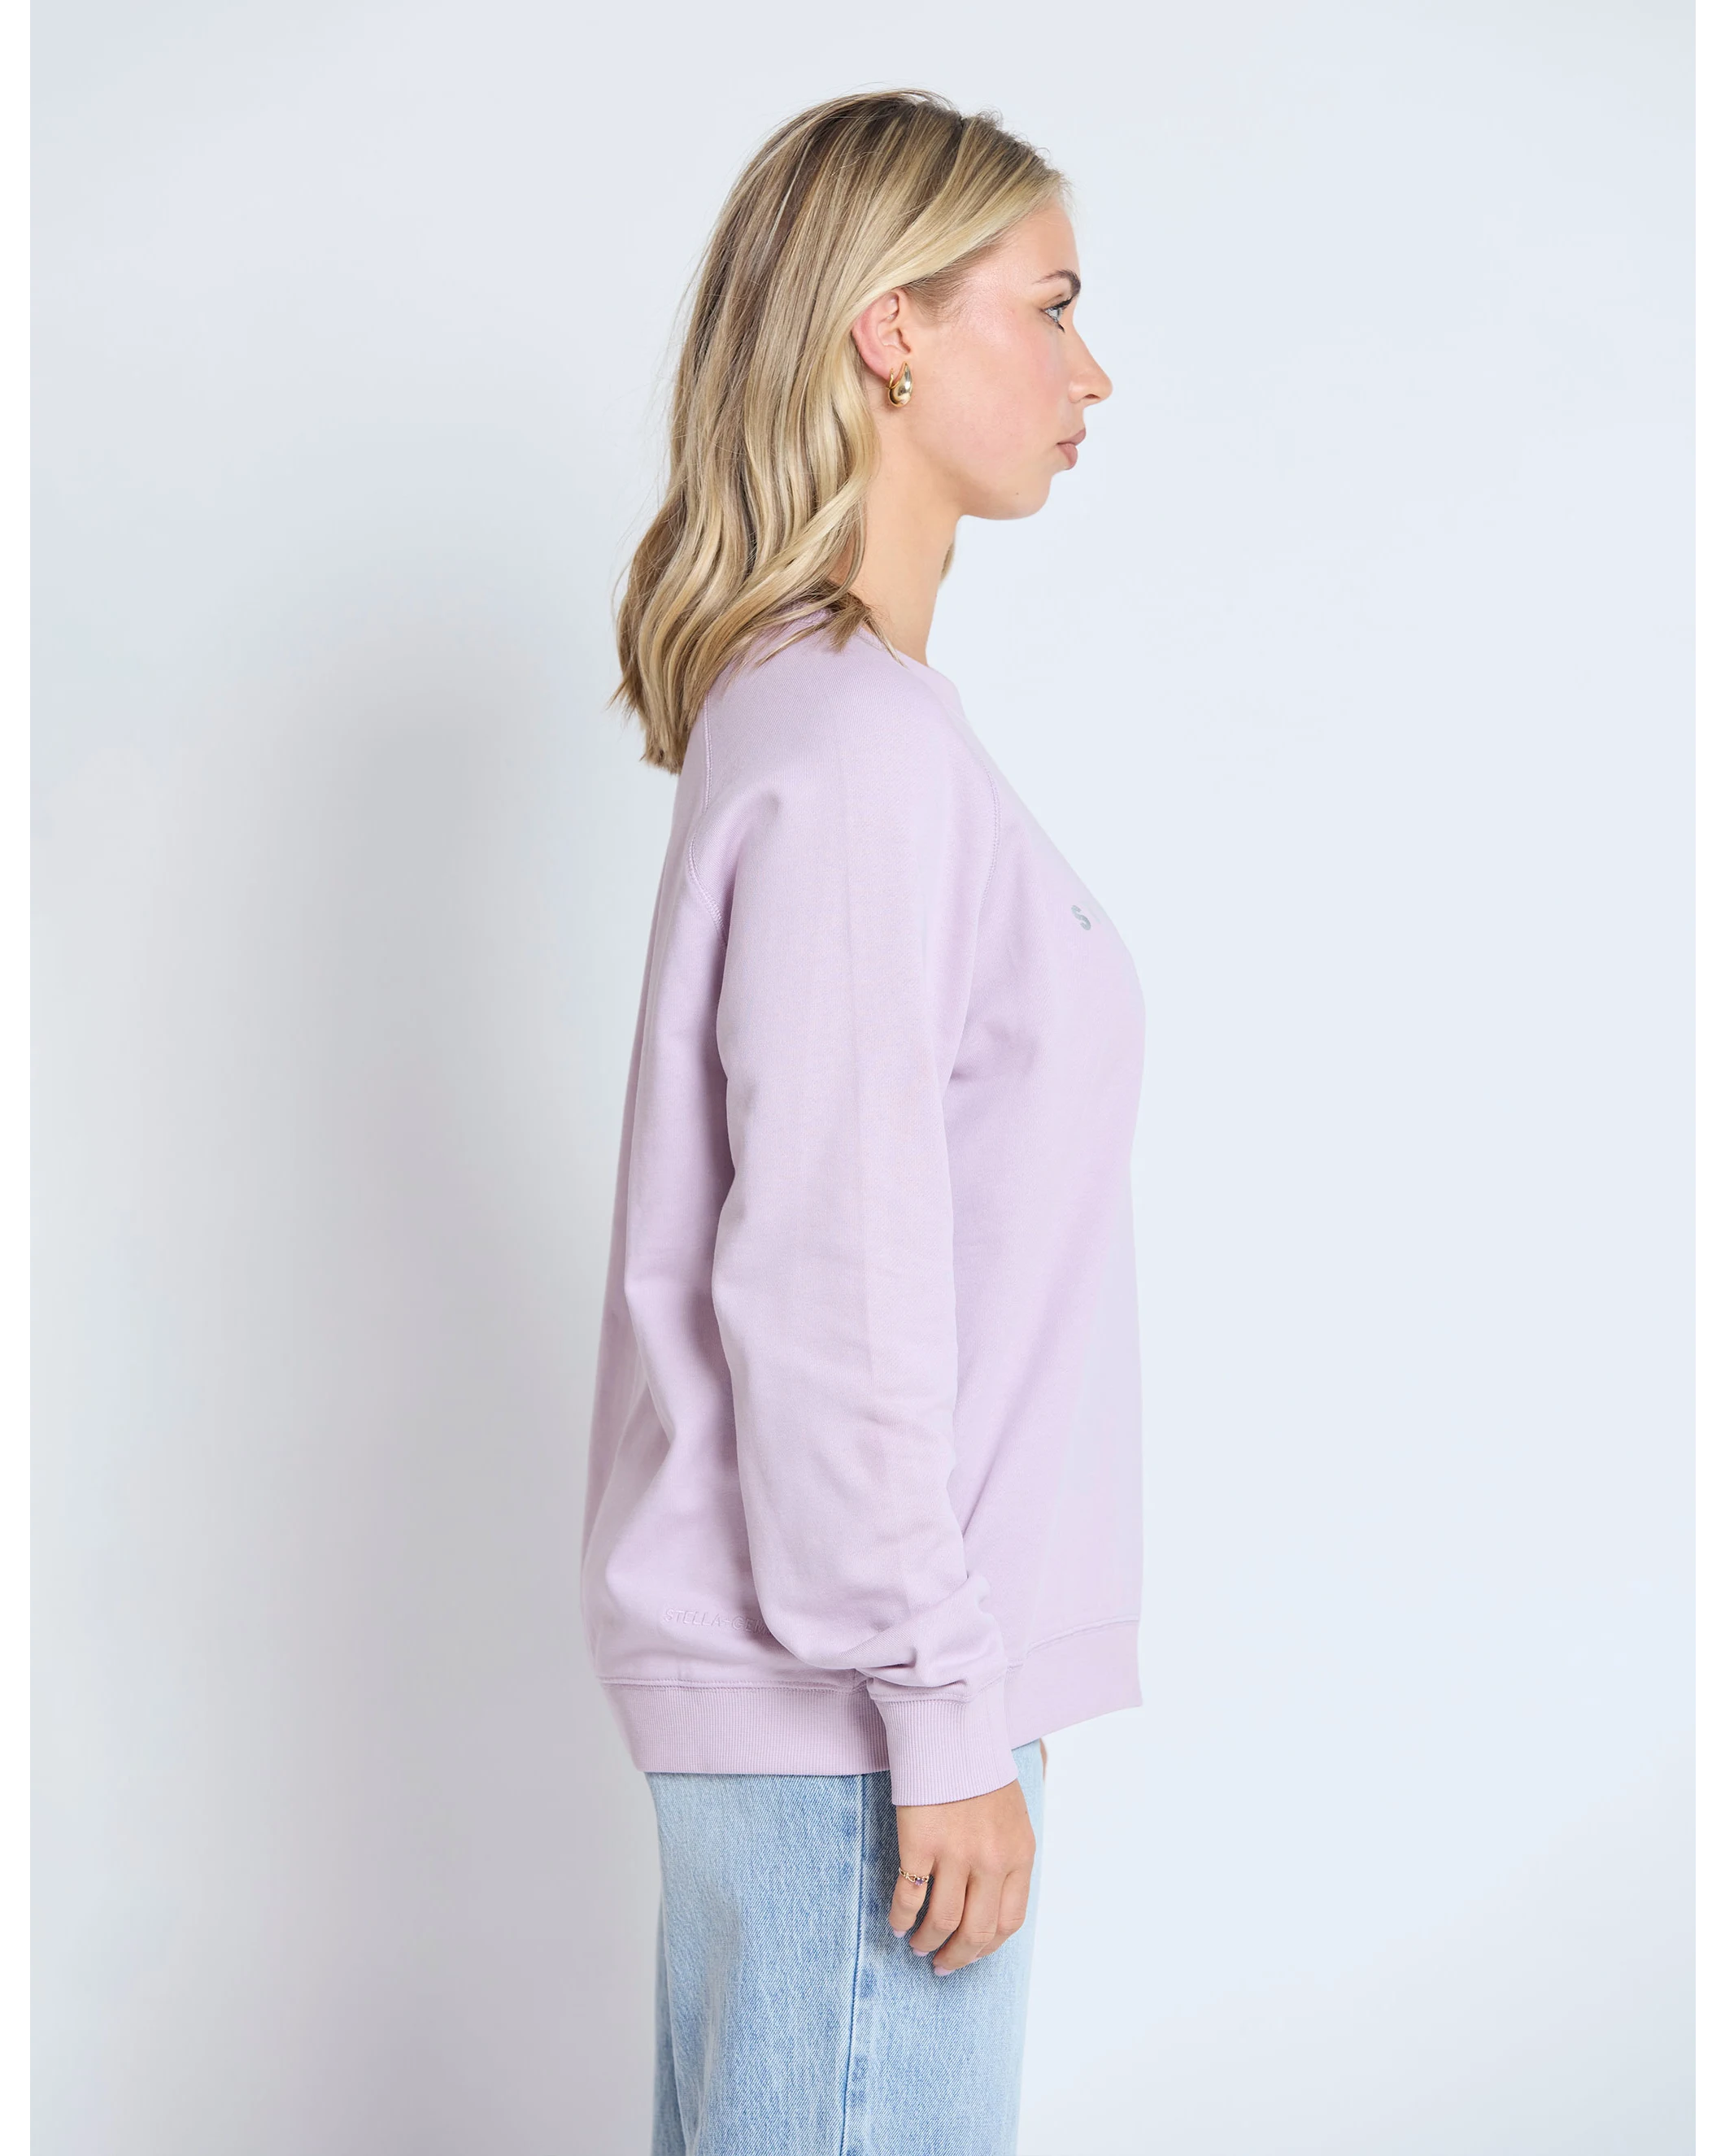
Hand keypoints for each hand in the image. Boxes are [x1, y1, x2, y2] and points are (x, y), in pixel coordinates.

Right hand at [890, 1776, 1035, 1973]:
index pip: (1008, 1922)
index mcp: (1019, 1854)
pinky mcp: (920, 1845)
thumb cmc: (979, 1769)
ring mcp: (955, 1855)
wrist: (951, 1730)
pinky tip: (898, 1923)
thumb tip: (1001, 1892)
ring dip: (927, 1942)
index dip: (987, 1946)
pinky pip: (909, 1898)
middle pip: (976, 1931)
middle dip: (957, 1956)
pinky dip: (902, 1918)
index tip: (971, 1953)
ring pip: (942, 1922)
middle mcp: (991, 1861)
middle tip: (942, 1964)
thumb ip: (1011, 1853)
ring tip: (918, 1945)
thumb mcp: (1013, 1813)